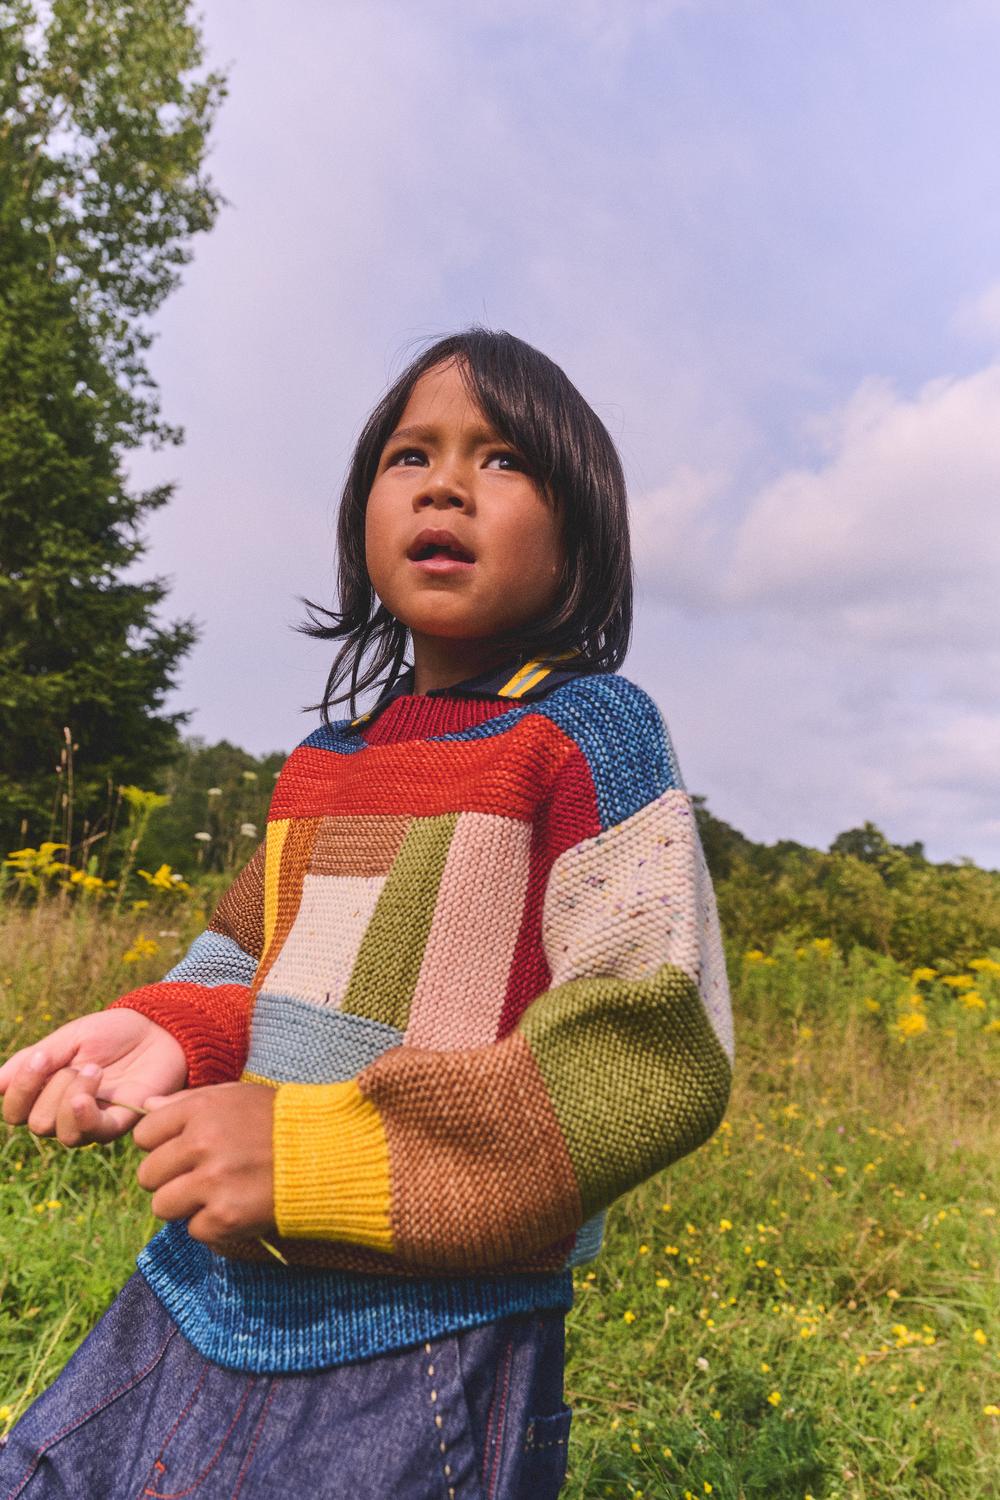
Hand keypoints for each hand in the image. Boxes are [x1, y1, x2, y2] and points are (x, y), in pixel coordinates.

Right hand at [0, 1010, 186, 1144]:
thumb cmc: (112, 1033)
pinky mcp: (121, 1122)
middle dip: (52, 1086)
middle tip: (81, 1062)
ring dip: (71, 1098)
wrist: (158, 1028)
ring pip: (61, 1133)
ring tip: (94, 1070)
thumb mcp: (68, 1038)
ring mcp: (93, 1120)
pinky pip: (95, 1133)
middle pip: (37, 1122)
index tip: (39, 1057)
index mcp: (47, 1092)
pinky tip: (92, 1090)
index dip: (20, 1089)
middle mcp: (65, 1113)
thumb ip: (34, 1061)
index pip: (15, 1110)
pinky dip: (86, 1115)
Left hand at [134, 1082, 275, 1247]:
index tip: (182, 1151)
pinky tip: (237, 1208)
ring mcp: (213, 1182)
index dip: (160, 1145)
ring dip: (185, 1206)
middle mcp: (202, 1143)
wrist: (329, 1154)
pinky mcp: (226, 1217)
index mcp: (201, 1110)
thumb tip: (145, 1107)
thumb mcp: (237, 1096)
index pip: (144, 1134)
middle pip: (148, 1175)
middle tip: (200, 1177)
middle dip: (169, 1179)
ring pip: (162, 1206)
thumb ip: (188, 1101)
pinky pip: (194, 1230)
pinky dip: (213, 1226)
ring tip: (216, 1195)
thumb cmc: (281, 1122)